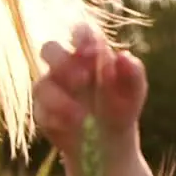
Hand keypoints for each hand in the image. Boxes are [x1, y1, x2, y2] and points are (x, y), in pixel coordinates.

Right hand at [33, 23, 147, 157]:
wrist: (112, 142)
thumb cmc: (122, 107)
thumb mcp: (134, 92)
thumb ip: (133, 73)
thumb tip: (124, 56)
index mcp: (88, 54)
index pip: (80, 33)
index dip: (81, 35)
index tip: (93, 50)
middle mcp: (65, 66)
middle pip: (49, 49)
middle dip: (63, 61)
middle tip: (83, 79)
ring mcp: (50, 88)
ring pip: (41, 84)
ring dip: (59, 98)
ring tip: (81, 116)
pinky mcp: (42, 112)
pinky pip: (41, 111)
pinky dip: (56, 118)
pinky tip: (72, 126)